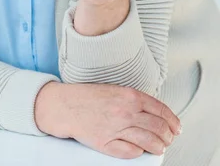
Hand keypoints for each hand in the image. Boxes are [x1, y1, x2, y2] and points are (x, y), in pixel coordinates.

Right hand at [35, 81, 181, 158]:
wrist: (66, 105)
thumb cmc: (89, 96)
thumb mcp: (116, 90)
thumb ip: (135, 100)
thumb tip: (156, 114)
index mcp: (130, 96)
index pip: (161, 110)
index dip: (173, 121)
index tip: (176, 128)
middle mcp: (126, 112)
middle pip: (159, 128)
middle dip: (168, 136)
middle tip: (168, 139)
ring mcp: (116, 128)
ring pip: (149, 142)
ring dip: (158, 147)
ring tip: (159, 147)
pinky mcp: (106, 143)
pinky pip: (130, 152)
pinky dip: (138, 152)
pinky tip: (139, 150)